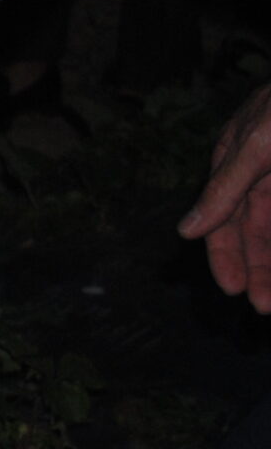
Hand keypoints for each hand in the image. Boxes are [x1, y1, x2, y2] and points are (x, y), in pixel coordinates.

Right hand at [181, 83, 270, 310]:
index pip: (223, 216)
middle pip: (255, 228)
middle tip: (263, 305)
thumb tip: (186, 230)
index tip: (233, 288)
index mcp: (238, 158)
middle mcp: (263, 170)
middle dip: (258, 266)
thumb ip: (225, 188)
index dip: (226, 253)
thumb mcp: (257, 143)